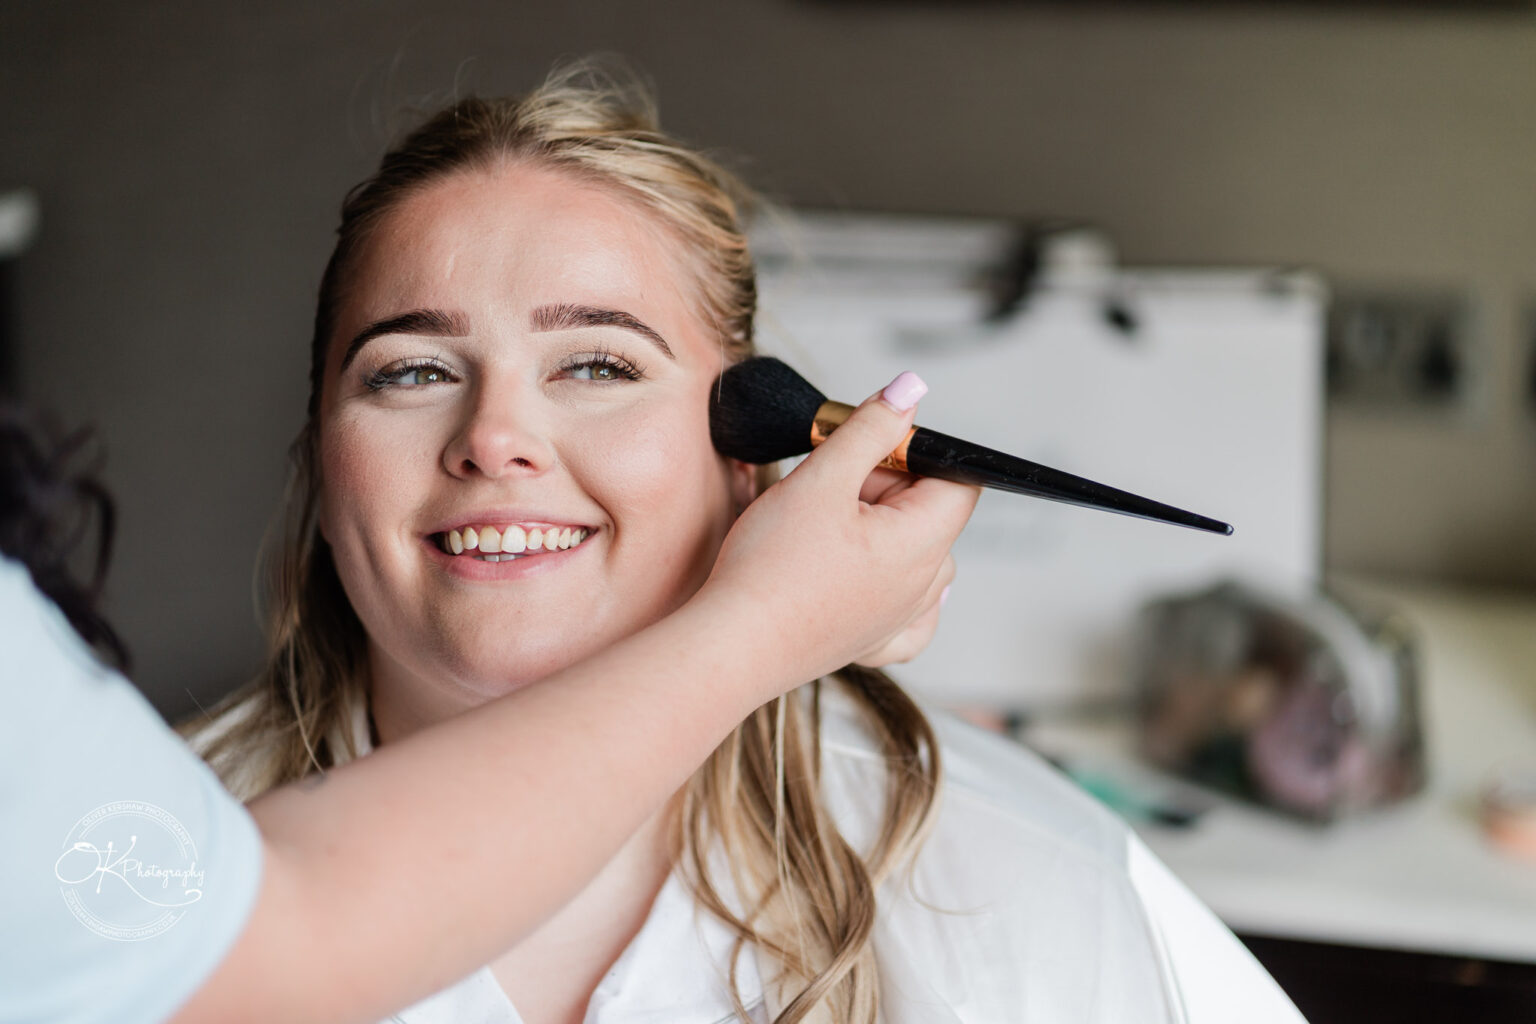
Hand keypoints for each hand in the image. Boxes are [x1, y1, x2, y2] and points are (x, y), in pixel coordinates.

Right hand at [699, 372, 979, 687]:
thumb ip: (869, 428)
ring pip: (917, 558)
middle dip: (886, 488)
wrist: (731, 645)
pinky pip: (911, 615)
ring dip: (881, 531)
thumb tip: (911, 391)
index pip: (956, 481)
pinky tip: (871, 577)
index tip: (864, 450)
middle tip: (828, 486)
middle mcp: (923, 587)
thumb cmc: (769, 568)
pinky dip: (897, 589)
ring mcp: (899, 620)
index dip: (912, 453)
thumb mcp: (821, 478)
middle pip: (931, 515)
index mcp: (921, 544)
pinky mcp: (873, 644)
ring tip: (825, 530)